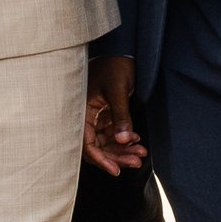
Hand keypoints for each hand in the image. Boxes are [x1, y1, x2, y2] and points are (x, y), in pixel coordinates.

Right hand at [83, 54, 144, 174]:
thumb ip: (120, 115)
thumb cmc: (116, 65)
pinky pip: (112, 133)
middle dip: (116, 155)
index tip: (115, 170)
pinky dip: (125, 140)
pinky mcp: (105, 113)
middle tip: (135, 162)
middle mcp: (85, 114)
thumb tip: (122, 140)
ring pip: (106, 141)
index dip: (99, 158)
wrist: (123, 51)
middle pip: (97, 145)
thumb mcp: (117, 89)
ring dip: (122, 150)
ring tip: (140, 154)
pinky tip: (137, 142)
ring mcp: (95, 114)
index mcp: (80, 108)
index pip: (85, 142)